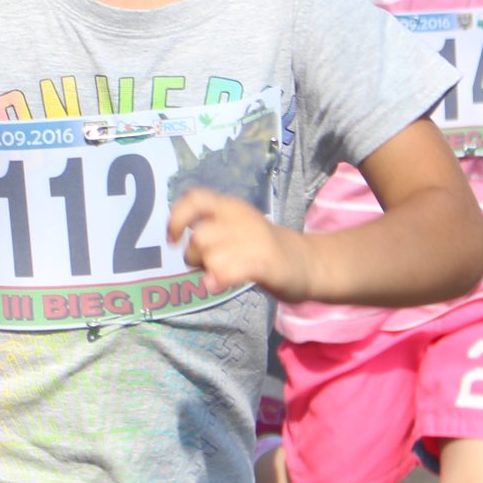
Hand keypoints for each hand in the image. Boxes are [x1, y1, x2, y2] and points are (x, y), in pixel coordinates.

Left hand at [166, 187, 314, 300]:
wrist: (309, 263)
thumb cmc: (264, 247)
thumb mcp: (236, 226)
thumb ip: (209, 228)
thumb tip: (174, 236)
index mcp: (232, 207)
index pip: (195, 198)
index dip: (177, 217)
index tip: (173, 238)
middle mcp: (241, 219)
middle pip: (198, 236)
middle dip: (193, 256)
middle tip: (205, 265)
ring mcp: (255, 241)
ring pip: (211, 256)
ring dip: (208, 270)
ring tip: (220, 274)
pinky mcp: (265, 264)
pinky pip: (230, 270)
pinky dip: (218, 278)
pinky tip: (215, 285)